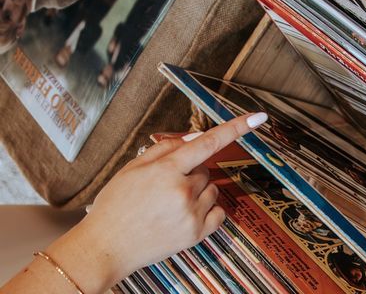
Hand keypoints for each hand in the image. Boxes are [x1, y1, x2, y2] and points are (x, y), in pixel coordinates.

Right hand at [45, 112, 267, 292]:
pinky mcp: (196, 235)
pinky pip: (219, 212)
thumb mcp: (133, 167)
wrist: (106, 247)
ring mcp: (191, 215)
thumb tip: (196, 138)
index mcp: (166, 170)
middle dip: (191, 171)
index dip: (236, 128)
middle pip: (206, 168)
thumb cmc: (116, 206)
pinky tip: (186, 213)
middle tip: (165, 185)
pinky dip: (208, 209)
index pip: (209, 142)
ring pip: (212, 189)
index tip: (258, 118)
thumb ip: (166, 148)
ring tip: (170, 202)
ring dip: (199, 190)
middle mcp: (183, 191)